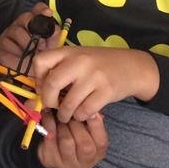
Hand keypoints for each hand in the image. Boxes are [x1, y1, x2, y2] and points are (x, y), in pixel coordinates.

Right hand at [0, 2, 52, 69]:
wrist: (28, 73)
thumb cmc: (40, 58)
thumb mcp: (51, 46)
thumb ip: (53, 35)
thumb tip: (53, 28)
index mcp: (34, 22)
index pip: (37, 9)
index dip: (42, 10)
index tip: (48, 13)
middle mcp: (21, 23)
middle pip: (26, 17)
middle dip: (35, 29)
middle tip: (41, 44)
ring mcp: (10, 31)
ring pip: (17, 31)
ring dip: (27, 44)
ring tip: (33, 54)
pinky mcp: (1, 42)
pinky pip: (8, 43)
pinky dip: (16, 52)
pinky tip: (21, 58)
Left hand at [32, 46, 158, 122]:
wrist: (131, 66)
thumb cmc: (98, 64)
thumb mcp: (78, 58)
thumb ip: (59, 69)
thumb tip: (36, 93)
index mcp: (68, 51)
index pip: (40, 61)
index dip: (37, 78)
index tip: (44, 87)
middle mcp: (79, 61)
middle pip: (51, 84)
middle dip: (48, 101)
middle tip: (53, 106)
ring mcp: (93, 76)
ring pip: (67, 103)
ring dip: (65, 114)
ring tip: (68, 114)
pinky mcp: (106, 91)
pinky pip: (84, 111)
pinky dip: (81, 116)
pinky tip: (84, 112)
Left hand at [35, 110, 107, 167]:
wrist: (56, 154)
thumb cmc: (76, 137)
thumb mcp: (88, 130)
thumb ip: (91, 121)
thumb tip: (93, 110)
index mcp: (98, 153)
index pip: (101, 141)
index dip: (95, 124)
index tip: (88, 110)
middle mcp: (85, 161)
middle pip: (84, 143)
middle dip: (76, 124)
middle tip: (70, 111)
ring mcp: (68, 163)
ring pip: (66, 141)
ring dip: (62, 124)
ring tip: (59, 114)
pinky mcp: (51, 159)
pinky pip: (50, 139)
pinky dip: (49, 123)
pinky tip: (47, 114)